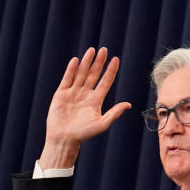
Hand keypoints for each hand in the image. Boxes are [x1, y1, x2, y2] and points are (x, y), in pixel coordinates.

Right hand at [39, 47, 131, 168]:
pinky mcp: (61, 94)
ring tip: (92, 50)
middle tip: (104, 50)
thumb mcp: (102, 123)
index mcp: (96, 100)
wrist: (64, 139)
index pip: (105, 81)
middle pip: (93, 74)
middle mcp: (85, 94)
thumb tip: (129, 104)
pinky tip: (76, 60)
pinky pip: (67, 79)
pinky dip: (71, 70)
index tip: (116, 59)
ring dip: (86, 62)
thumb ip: (115, 113)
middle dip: (99, 62)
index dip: (111, 71)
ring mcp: (73, 93)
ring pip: (81, 74)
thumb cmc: (84, 134)